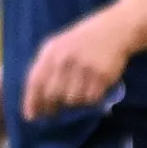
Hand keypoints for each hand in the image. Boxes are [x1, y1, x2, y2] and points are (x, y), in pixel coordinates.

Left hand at [21, 8, 139, 116]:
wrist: (114, 30)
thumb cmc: (81, 42)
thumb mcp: (58, 47)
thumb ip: (45, 68)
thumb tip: (34, 102)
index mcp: (52, 52)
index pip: (36, 82)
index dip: (32, 101)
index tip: (32, 117)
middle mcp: (67, 60)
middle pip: (53, 95)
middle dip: (52, 106)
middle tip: (54, 112)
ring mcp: (86, 68)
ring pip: (73, 100)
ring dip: (74, 102)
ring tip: (78, 93)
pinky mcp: (103, 75)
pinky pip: (92, 98)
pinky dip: (91, 99)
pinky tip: (93, 90)